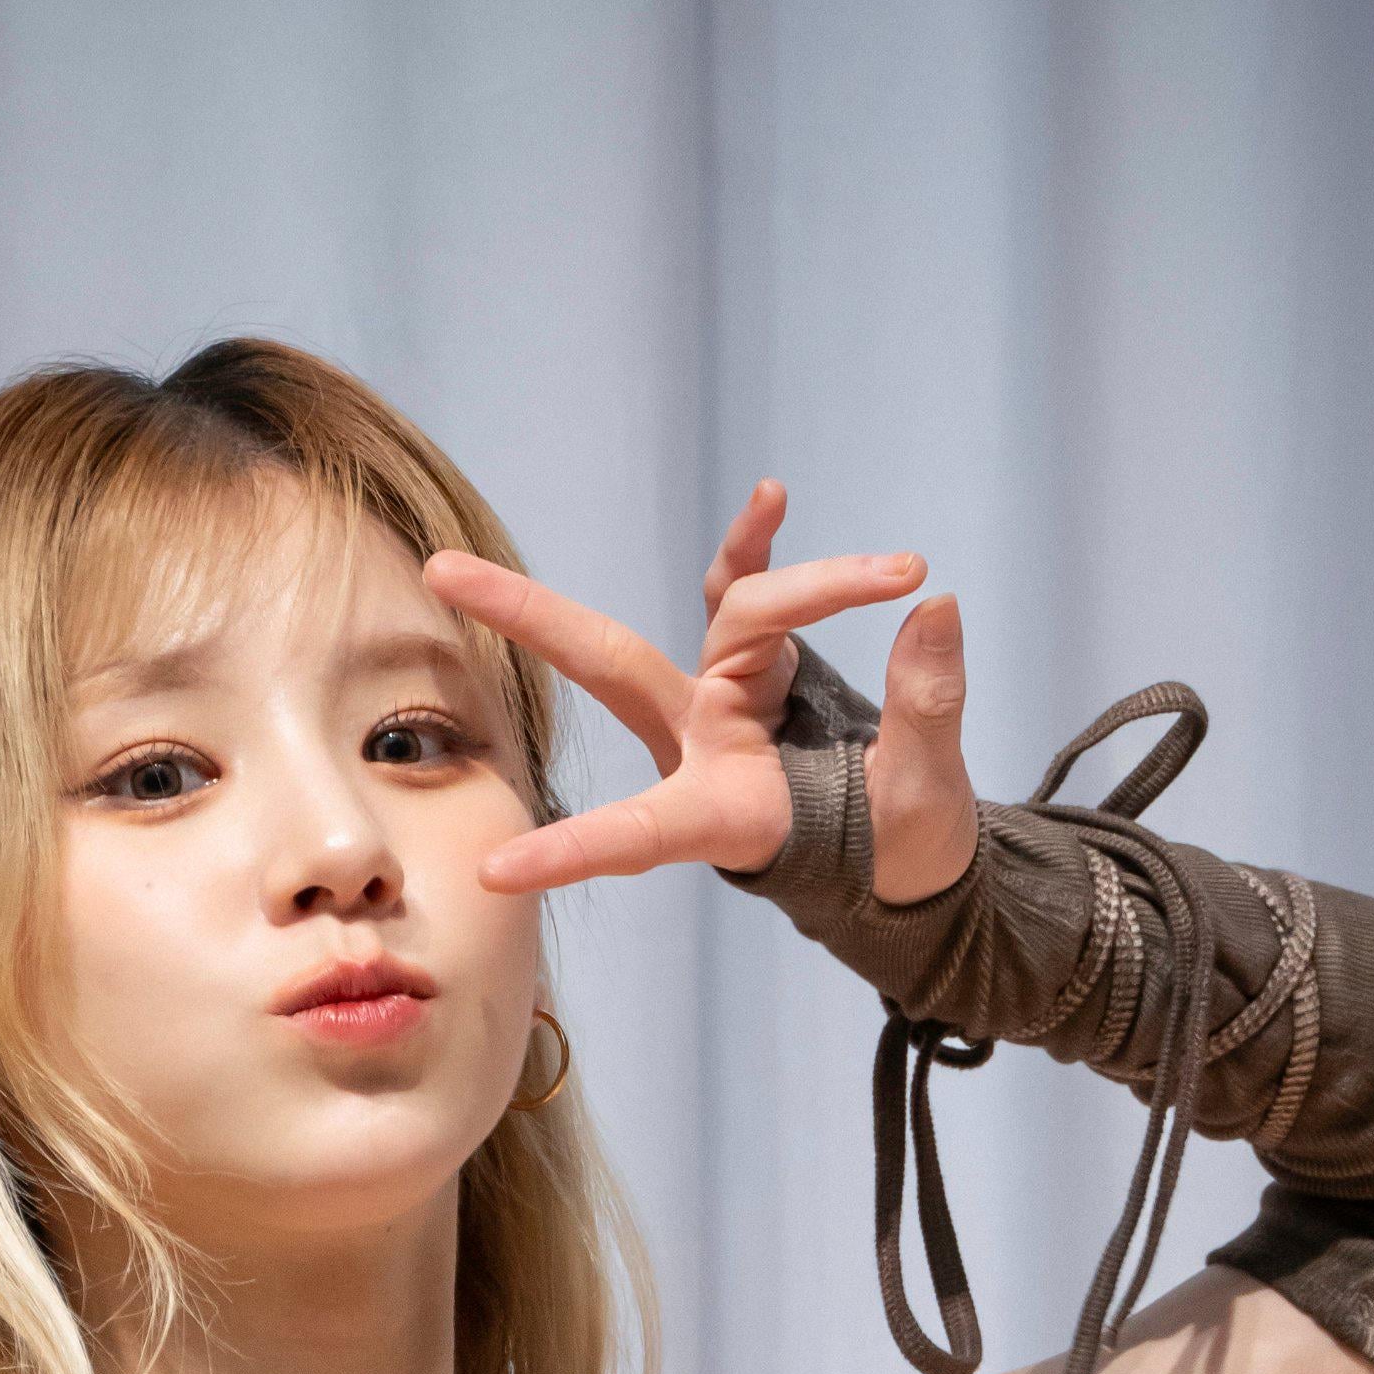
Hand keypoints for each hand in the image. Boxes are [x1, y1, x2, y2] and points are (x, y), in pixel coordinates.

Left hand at [425, 480, 981, 903]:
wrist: (904, 852)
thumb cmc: (898, 854)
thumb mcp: (923, 802)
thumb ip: (926, 710)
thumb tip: (935, 609)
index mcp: (723, 815)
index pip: (637, 833)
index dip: (570, 853)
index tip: (493, 875)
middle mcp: (703, 747)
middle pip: (608, 664)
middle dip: (528, 617)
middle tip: (439, 570)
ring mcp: (723, 701)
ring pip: (740, 614)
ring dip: (815, 585)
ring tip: (898, 571)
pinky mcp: (757, 667)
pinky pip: (748, 590)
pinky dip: (760, 546)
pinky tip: (772, 498)